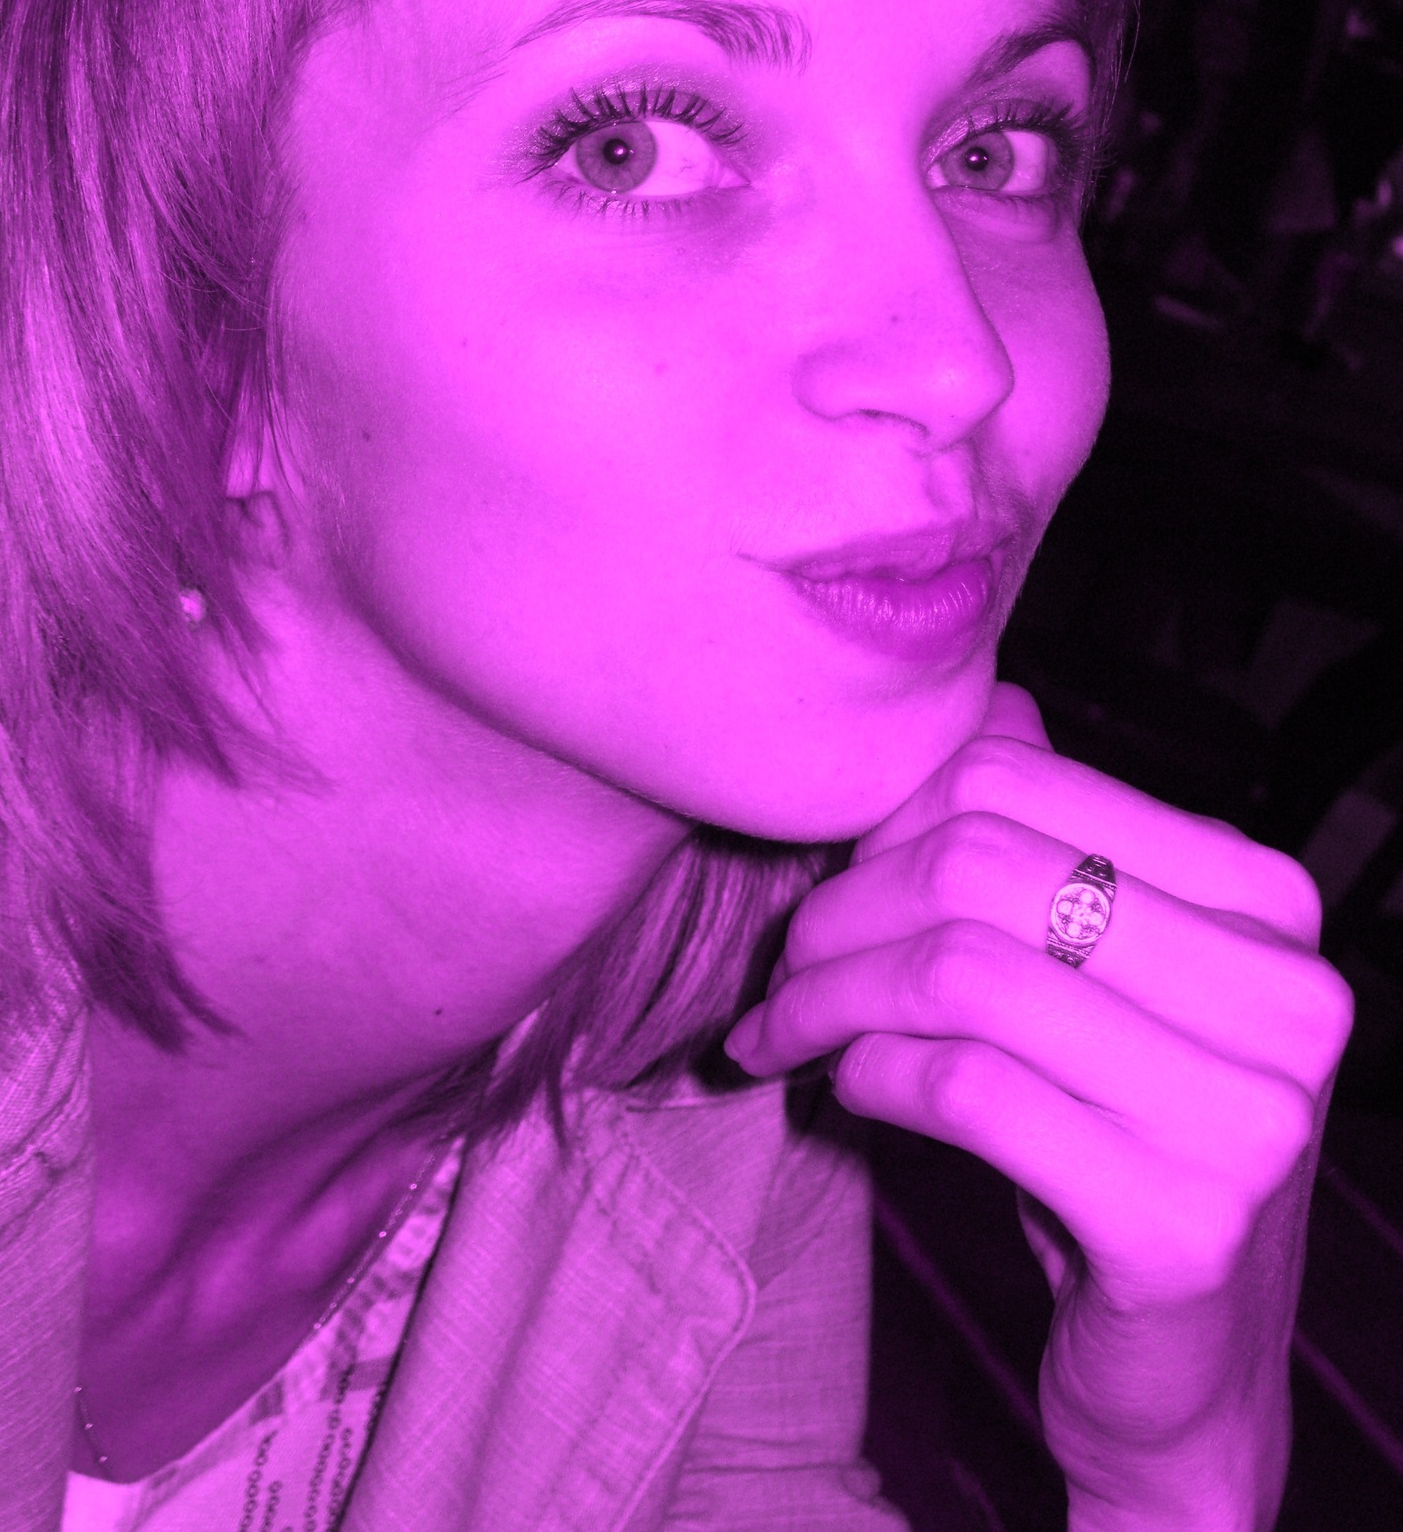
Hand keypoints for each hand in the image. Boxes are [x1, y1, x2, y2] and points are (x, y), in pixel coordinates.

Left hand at [725, 683, 1352, 1530]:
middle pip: (978, 869)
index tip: (828, 881)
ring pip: (959, 975)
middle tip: (784, 969)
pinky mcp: (1181, 1224)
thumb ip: (1058, 836)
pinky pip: (962, 1092)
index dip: (885, 823)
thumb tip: (989, 701)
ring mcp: (1246, 1114)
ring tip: (783, 1031)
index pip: (1016, 782)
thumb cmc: (1122, 1137)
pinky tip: (845, 1088)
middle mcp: (1283, 994)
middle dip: (840, 913)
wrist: (1184, 1366)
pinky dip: (866, 1075)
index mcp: (1266, 901)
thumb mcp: (1102, 971)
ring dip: (828, 998)